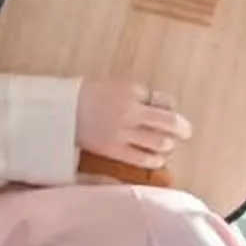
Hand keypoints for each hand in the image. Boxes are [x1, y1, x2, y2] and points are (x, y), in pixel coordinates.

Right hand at [77, 80, 193, 172]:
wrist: (60, 112)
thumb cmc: (87, 96)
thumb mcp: (115, 85)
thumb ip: (139, 95)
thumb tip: (163, 107)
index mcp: (131, 91)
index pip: (165, 100)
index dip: (171, 107)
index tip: (170, 112)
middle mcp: (130, 111)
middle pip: (169, 122)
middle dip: (181, 128)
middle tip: (185, 132)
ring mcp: (122, 132)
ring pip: (160, 142)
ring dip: (168, 144)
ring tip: (166, 145)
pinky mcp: (114, 150)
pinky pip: (143, 158)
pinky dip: (155, 159)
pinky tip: (157, 159)